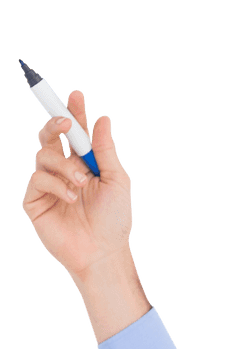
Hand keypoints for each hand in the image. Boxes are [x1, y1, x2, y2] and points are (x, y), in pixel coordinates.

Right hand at [21, 89, 132, 281]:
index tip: (76, 96)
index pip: (75, 134)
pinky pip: (38, 178)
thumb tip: (103, 119)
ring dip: (64, 166)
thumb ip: (106, 151)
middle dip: (57, 124)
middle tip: (68, 124)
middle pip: (50, 136)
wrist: (102, 252)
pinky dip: (56, 184)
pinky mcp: (35, 199)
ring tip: (81, 183)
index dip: (74, 113)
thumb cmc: (114, 220)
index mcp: (85, 165)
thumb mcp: (116, 181)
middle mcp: (64, 171)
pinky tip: (70, 198)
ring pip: (44, 155)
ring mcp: (48, 184)